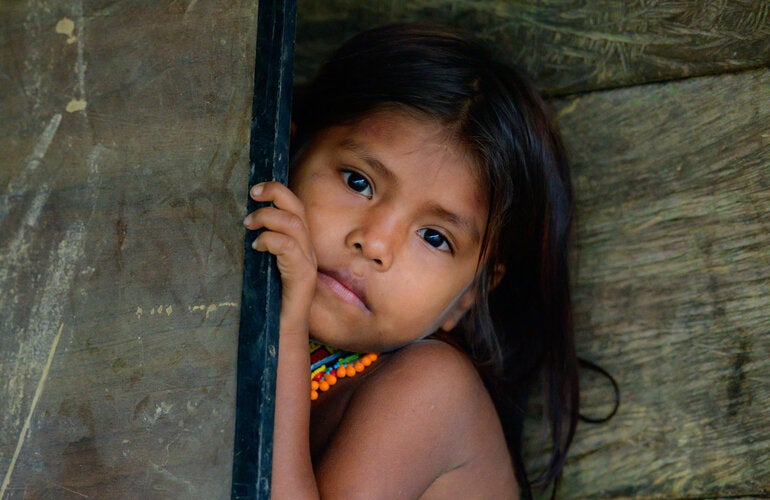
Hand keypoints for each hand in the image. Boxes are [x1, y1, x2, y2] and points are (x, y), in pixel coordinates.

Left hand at [244, 181, 316, 330]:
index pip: (295, 207)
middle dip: (275, 193)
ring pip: (294, 223)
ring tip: (249, 224)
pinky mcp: (303, 275)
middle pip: (298, 207)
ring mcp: (307, 262)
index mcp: (298, 244)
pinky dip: (271, 240)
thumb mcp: (261, 265)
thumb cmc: (268, 301)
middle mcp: (307, 249)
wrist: (280, 332)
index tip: (254, 190)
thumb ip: (259, 245)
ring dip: (268, 217)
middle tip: (252, 193)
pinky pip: (289, 247)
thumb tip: (240, 225)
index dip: (277, 192)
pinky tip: (257, 245)